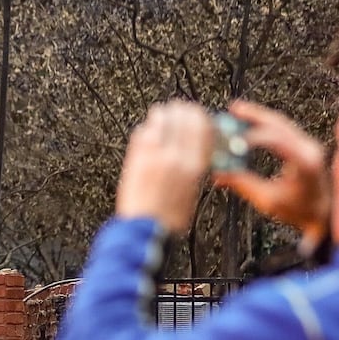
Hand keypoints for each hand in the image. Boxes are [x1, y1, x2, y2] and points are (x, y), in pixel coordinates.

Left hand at [114, 100, 214, 233]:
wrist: (145, 229)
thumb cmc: (169, 218)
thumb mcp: (194, 190)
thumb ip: (194, 165)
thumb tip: (195, 148)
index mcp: (195, 165)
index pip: (202, 125)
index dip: (199, 114)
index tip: (196, 113)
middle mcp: (177, 156)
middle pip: (181, 116)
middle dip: (180, 110)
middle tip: (177, 110)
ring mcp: (154, 155)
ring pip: (160, 118)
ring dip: (162, 115)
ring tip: (161, 116)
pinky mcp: (136, 158)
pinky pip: (142, 132)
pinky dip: (146, 128)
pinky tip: (147, 132)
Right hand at [213, 99, 329, 243]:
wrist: (323, 214)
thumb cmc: (298, 210)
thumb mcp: (267, 200)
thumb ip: (243, 184)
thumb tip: (218, 174)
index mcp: (305, 162)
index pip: (278, 141)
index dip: (255, 137)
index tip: (234, 140)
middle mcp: (310, 148)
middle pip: (280, 124)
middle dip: (256, 115)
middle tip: (234, 108)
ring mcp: (309, 145)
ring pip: (281, 123)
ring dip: (260, 116)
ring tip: (238, 109)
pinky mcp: (305, 146)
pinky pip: (284, 130)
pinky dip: (266, 125)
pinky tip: (251, 122)